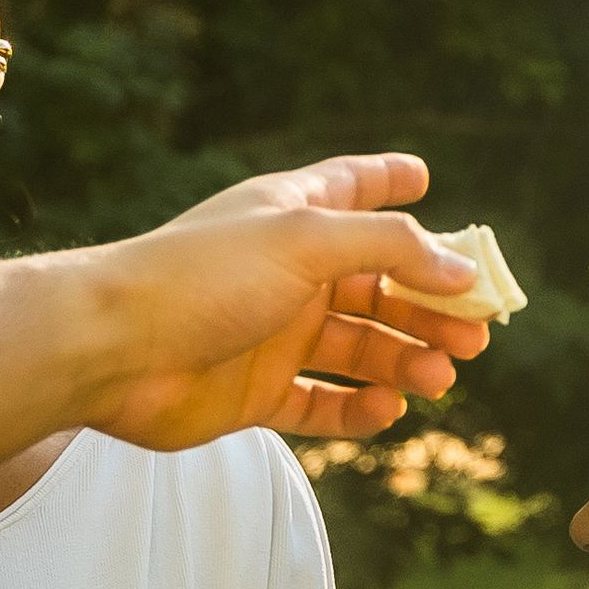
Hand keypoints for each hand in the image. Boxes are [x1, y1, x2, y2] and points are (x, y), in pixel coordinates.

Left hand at [82, 152, 490, 451]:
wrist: (112, 348)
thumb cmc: (201, 277)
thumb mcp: (307, 240)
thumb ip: (390, 247)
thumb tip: (460, 270)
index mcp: (292, 218)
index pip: (350, 187)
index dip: (388, 179)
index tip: (426, 178)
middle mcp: (286, 273)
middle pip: (377, 284)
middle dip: (430, 305)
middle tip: (477, 333)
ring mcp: (273, 335)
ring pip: (361, 349)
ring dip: (407, 361)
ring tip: (440, 377)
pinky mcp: (258, 393)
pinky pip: (325, 404)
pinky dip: (362, 410)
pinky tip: (390, 409)